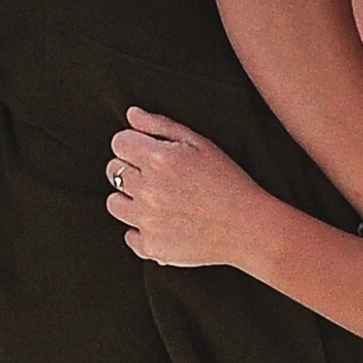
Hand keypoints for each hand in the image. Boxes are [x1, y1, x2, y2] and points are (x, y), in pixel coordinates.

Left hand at [107, 107, 284, 268]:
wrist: (249, 228)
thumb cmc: (229, 181)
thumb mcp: (200, 143)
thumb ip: (161, 125)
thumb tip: (131, 115)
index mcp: (159, 160)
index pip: (119, 143)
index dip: (131, 144)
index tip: (145, 152)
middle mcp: (148, 191)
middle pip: (113, 171)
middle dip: (130, 168)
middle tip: (156, 176)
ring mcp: (148, 221)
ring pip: (114, 203)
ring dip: (129, 199)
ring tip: (155, 200)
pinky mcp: (152, 247)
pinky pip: (129, 235)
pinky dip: (141, 230)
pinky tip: (162, 224)